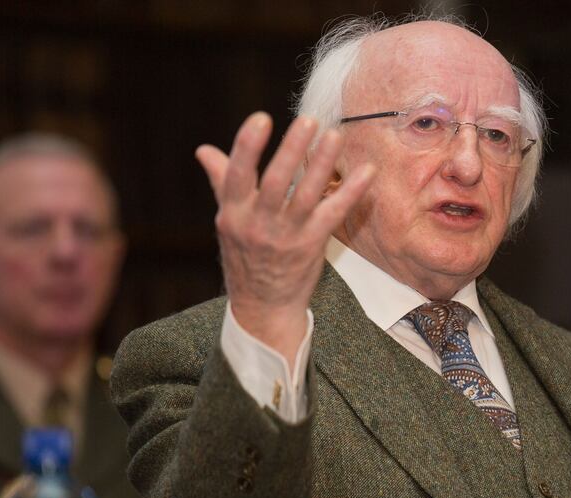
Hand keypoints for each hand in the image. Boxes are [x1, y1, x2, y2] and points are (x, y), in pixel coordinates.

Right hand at [196, 112, 374, 360]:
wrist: (262, 306)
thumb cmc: (245, 256)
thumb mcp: (228, 221)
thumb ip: (221, 181)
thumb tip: (204, 150)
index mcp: (234, 213)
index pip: (237, 175)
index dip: (247, 146)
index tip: (261, 118)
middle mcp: (258, 224)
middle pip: (276, 182)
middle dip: (292, 149)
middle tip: (308, 120)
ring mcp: (287, 236)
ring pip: (307, 195)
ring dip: (322, 163)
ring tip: (335, 135)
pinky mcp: (312, 245)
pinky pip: (334, 214)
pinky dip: (351, 192)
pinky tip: (366, 171)